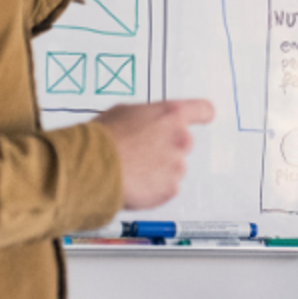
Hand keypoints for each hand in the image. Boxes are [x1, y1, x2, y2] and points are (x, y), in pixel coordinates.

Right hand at [93, 99, 213, 209]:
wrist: (92, 168)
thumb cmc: (103, 138)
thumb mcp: (125, 112)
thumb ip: (148, 116)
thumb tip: (148, 121)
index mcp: (171, 114)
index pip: (202, 110)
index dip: (202, 114)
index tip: (205, 117)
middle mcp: (181, 138)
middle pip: (184, 143)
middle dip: (167, 148)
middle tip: (142, 152)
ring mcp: (178, 165)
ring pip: (173, 167)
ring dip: (158, 169)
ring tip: (132, 168)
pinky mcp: (171, 188)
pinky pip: (166, 187)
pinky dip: (153, 188)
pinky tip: (134, 182)